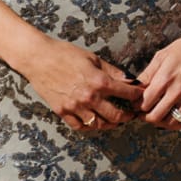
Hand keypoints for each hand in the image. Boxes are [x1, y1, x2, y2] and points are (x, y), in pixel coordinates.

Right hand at [20, 37, 143, 133]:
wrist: (38, 59)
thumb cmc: (66, 54)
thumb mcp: (94, 59)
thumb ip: (113, 72)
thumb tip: (130, 80)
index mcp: (99, 82)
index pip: (127, 93)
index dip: (138, 96)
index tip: (141, 97)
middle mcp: (89, 97)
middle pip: (115, 115)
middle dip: (127, 116)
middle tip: (131, 114)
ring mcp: (74, 107)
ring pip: (98, 124)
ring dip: (110, 124)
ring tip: (116, 121)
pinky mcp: (62, 112)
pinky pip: (79, 126)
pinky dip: (90, 126)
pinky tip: (96, 122)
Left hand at [136, 21, 180, 131]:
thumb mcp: (161, 56)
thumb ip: (147, 74)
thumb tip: (135, 88)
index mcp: (165, 78)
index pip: (144, 103)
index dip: (136, 106)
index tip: (136, 104)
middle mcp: (178, 90)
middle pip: (155, 116)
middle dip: (145, 116)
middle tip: (143, 113)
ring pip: (170, 121)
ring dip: (159, 122)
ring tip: (156, 115)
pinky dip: (177, 124)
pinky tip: (171, 119)